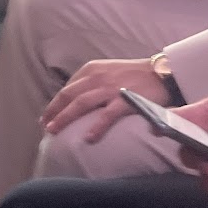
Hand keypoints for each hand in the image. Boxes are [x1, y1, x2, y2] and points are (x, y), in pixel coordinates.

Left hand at [42, 58, 167, 141]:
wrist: (162, 73)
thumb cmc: (135, 74)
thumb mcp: (108, 71)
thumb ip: (92, 82)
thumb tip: (75, 100)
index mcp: (91, 70)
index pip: (67, 88)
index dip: (54, 103)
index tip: (46, 117)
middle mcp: (97, 77)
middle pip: (68, 96)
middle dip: (53, 111)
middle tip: (45, 126)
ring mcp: (110, 88)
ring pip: (80, 104)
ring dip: (65, 118)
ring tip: (54, 131)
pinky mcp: (125, 100)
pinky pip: (107, 115)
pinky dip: (95, 126)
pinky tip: (87, 138)